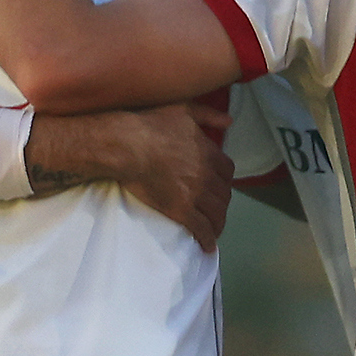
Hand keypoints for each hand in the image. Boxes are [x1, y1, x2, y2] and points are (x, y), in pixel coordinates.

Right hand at [34, 103, 231, 250]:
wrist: (126, 145)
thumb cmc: (150, 123)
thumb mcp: (184, 110)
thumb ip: (208, 115)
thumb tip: (229, 120)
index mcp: (208, 151)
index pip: (227, 170)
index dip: (225, 180)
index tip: (219, 186)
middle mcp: (206, 174)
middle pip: (224, 195)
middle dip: (222, 204)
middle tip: (216, 210)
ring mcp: (195, 193)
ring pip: (216, 213)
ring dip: (218, 223)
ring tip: (214, 230)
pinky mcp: (181, 209)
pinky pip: (201, 228)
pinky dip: (207, 238)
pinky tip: (207, 246)